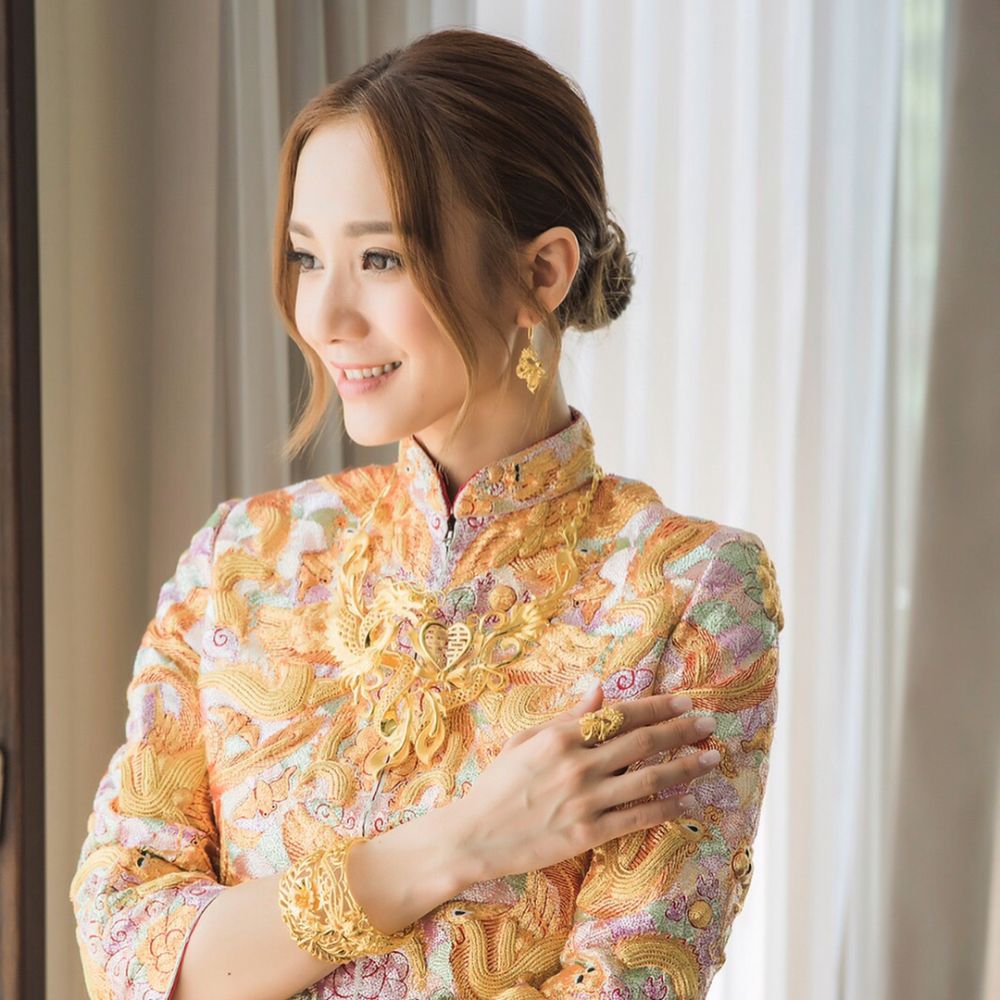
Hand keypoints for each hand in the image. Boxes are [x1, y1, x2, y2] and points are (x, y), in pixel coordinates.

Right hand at [454, 681, 719, 881]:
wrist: (475, 835)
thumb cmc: (498, 784)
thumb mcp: (526, 740)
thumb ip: (568, 716)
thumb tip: (601, 689)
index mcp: (562, 736)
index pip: (621, 715)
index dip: (658, 707)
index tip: (685, 702)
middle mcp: (578, 764)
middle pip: (643, 742)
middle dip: (681, 730)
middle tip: (709, 723)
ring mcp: (585, 800)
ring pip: (649, 778)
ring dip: (685, 766)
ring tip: (711, 758)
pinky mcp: (589, 833)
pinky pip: (638, 817)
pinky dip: (666, 808)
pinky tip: (687, 801)